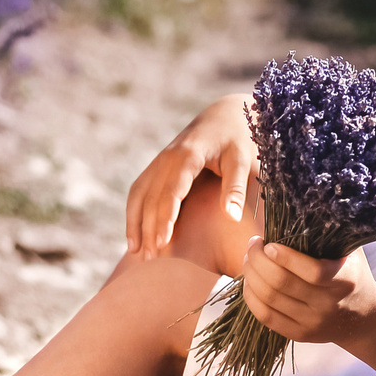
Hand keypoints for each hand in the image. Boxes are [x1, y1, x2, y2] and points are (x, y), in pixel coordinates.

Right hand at [125, 95, 255, 256]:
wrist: (225, 115)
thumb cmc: (238, 139)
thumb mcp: (242, 159)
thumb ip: (235, 186)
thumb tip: (230, 216)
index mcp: (188, 155)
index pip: (172, 190)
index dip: (165, 217)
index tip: (162, 242)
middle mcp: (167, 158)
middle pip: (152, 197)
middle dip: (149, 228)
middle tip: (150, 260)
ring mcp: (159, 161)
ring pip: (140, 195)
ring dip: (136, 224)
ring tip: (137, 254)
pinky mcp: (157, 167)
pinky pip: (139, 191)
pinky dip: (133, 214)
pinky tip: (134, 238)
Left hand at [239, 238, 375, 348]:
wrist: (364, 317)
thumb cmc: (353, 274)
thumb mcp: (351, 252)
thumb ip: (332, 232)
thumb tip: (299, 203)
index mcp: (344, 280)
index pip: (311, 272)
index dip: (285, 257)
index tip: (269, 243)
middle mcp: (328, 304)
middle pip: (281, 284)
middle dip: (258, 261)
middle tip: (253, 246)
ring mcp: (313, 323)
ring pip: (269, 300)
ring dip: (251, 276)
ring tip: (249, 260)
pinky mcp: (300, 335)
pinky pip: (266, 317)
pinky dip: (251, 297)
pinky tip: (250, 282)